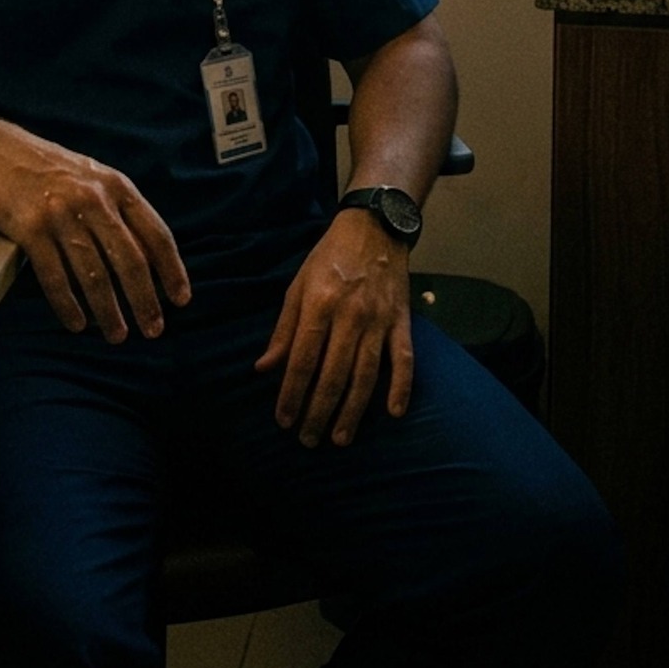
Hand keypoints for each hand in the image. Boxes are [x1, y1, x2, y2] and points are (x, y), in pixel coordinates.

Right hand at [0, 119, 190, 341]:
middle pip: (130, 260)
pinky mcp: (31, 229)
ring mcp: (61, 214)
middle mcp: (93, 199)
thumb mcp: (95, 179)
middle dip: (144, 301)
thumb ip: (121, 211)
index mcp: (116, 186)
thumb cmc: (51, 169)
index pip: (156, 234)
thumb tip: (150, 258)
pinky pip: (55, 278)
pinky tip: (76, 322)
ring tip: (117, 334)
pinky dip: (68, 305)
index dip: (172, 270)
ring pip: (94, 275)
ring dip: (109, 312)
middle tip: (152, 330)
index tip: (180, 299)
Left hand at [255, 211, 413, 445]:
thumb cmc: (329, 257)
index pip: (302, 359)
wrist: (374, 227)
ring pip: (366, 375)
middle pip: (333, 374)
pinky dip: (401, 387)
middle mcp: (350, 315)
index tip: (283, 420)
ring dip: (352, 411)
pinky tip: (394, 412)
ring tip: (339, 437)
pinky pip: (404, 360)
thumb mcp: (298, 285)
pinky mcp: (402, 321)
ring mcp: (379, 320)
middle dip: (318, 411)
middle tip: (308, 439)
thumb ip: (284, 329)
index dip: (291, 393)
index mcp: (319, 303)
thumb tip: (264, 368)